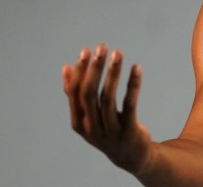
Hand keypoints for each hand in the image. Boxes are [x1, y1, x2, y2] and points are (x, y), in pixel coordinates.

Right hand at [62, 44, 152, 173]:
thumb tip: (65, 67)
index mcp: (79, 122)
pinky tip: (136, 68)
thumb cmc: (106, 128)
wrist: (130, 156)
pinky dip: (133, 85)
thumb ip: (76, 94)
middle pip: (90, 94)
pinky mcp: (129, 131)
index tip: (86, 51)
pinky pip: (130, 104)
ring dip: (113, 73)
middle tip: (102, 47)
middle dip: (94, 68)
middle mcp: (92, 127)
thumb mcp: (88, 115)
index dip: (80, 71)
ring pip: (109, 98)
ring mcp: (110, 131)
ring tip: (118, 53)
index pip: (75, 93)